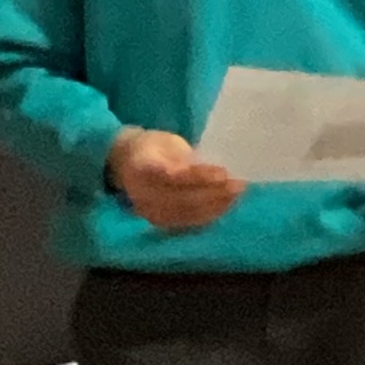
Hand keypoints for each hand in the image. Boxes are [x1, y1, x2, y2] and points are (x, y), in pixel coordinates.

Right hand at [108, 128, 244, 230]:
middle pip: (182, 198)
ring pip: (187, 213)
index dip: (199, 176)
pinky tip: (226, 205)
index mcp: (141, 167)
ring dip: (216, 205)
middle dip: (214, 193)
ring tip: (237, 194)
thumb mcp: (167, 143)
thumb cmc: (153, 149)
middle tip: (239, 185)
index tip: (223, 173)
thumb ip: (184, 157)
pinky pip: (186, 221)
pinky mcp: (158, 221)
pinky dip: (209, 214)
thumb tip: (211, 171)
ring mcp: (149, 210)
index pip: (173, 175)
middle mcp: (141, 193)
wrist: (125, 164)